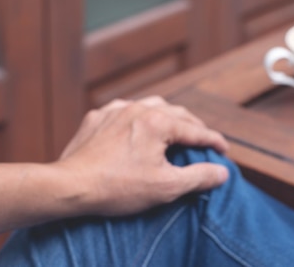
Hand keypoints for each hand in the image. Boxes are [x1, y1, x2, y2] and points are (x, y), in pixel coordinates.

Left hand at [54, 96, 229, 216]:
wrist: (69, 186)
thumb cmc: (117, 187)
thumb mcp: (166, 187)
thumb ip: (199, 176)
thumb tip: (222, 171)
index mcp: (158, 122)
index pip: (195, 131)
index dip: (214, 141)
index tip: (224, 151)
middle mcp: (138, 108)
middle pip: (176, 112)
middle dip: (193, 126)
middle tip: (204, 141)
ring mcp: (115, 110)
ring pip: (150, 105)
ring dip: (167, 116)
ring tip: (175, 128)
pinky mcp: (97, 117)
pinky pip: (124, 110)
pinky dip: (139, 117)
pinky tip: (138, 127)